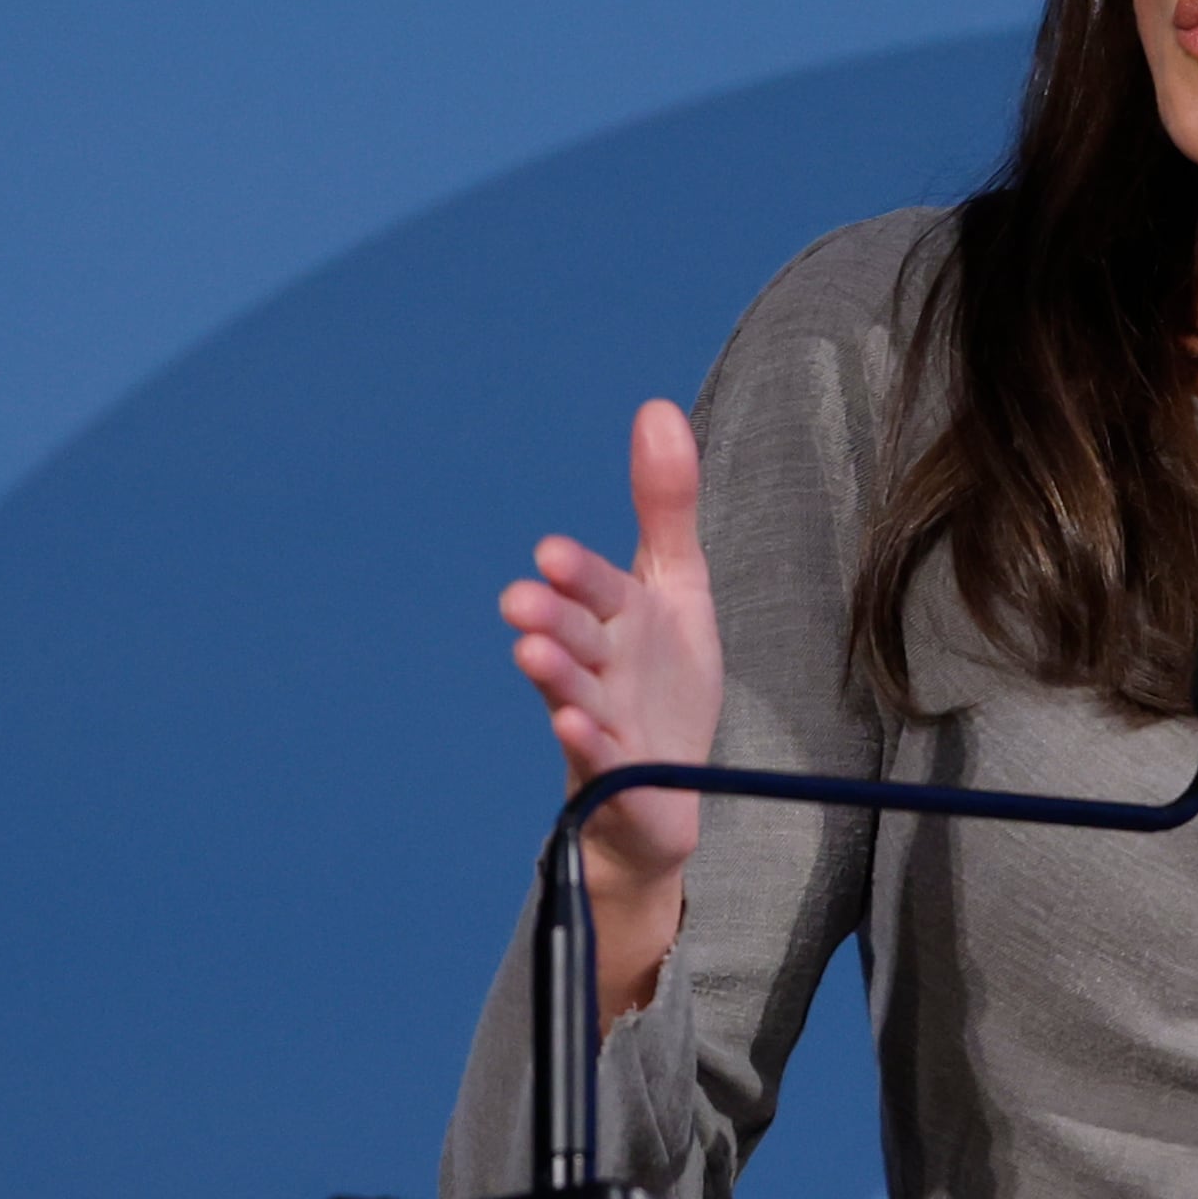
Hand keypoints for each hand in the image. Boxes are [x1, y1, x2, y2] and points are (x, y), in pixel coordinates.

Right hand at [499, 400, 727, 1016]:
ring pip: (574, 697)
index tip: (550, 554)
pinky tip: (575, 729)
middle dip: (550, 619)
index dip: (576, 574)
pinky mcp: (619, 782)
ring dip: (554, 676)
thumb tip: (656, 407)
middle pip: (574, 639)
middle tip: (521, 602)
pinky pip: (602, 764)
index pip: (595, 589)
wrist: (666, 792)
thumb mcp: (677, 587)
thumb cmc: (664, 682)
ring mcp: (604, 727)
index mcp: (615, 619)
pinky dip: (588, 745)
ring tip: (530, 653)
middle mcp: (600, 669)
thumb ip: (666, 505)